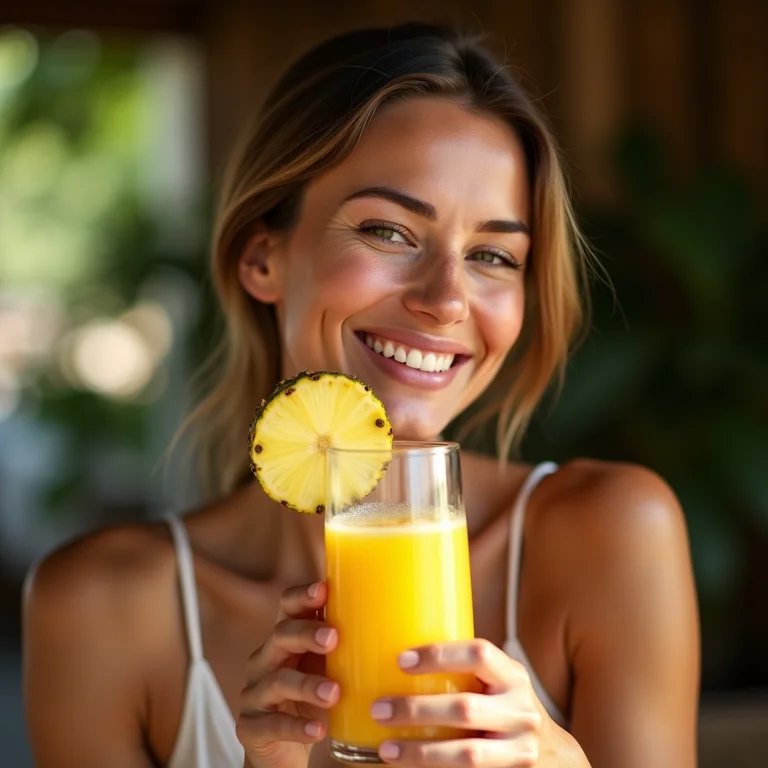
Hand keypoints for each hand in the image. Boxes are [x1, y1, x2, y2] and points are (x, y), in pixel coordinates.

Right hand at [236, 582, 339, 767]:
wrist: (286, 751)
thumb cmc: (315, 699)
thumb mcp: (331, 669)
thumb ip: (350, 646)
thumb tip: (402, 623)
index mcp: (286, 639)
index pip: (287, 607)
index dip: (301, 596)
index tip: (323, 590)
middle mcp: (265, 659)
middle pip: (281, 635)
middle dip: (307, 633)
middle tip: (334, 639)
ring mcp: (255, 693)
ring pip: (278, 680)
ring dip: (307, 685)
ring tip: (334, 693)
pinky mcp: (251, 726)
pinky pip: (273, 724)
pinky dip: (297, 726)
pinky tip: (319, 729)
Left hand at [369, 639, 551, 767]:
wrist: (553, 758)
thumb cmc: (506, 709)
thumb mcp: (498, 684)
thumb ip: (465, 672)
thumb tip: (397, 655)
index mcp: (513, 677)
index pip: (479, 654)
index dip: (440, 655)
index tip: (401, 660)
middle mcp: (521, 712)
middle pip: (465, 708)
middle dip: (417, 709)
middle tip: (379, 709)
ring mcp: (519, 750)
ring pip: (467, 754)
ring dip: (420, 752)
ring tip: (385, 749)